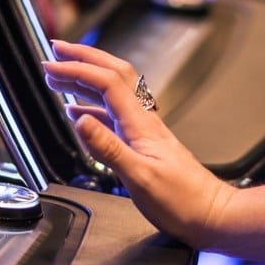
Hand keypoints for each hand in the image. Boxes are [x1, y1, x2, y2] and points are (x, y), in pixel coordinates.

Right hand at [42, 40, 235, 247]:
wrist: (211, 214)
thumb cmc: (182, 200)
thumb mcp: (140, 177)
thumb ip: (108, 148)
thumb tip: (80, 120)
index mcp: (141, 125)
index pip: (106, 83)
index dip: (78, 69)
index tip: (53, 64)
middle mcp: (143, 121)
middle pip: (113, 75)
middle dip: (84, 58)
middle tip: (57, 50)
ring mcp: (144, 131)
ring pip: (113, 92)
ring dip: (86, 79)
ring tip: (62, 75)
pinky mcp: (144, 144)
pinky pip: (114, 115)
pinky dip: (92, 107)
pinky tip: (80, 114)